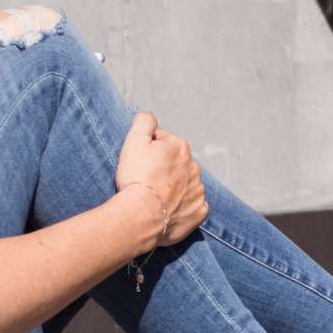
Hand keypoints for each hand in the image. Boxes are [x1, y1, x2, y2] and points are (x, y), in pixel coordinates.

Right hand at [115, 112, 208, 246]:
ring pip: (186, 185)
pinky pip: (193, 206)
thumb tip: (150, 117)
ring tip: (156, 198)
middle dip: (164, 170)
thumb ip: (143, 122)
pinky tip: (169, 210)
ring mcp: (199, 191)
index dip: (147, 152)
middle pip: (176, 164)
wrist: (140, 215)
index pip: (163, 143)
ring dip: (175, 189)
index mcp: (180, 147)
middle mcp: (194, 167)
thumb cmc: (135, 178)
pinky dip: (184, 207)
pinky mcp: (199, 212)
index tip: (138, 164)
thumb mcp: (133, 140)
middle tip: (146, 182)